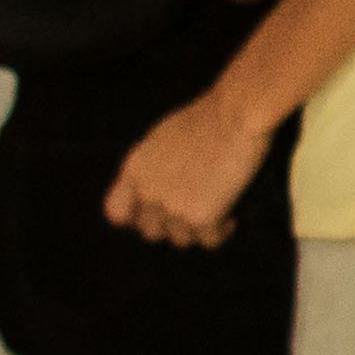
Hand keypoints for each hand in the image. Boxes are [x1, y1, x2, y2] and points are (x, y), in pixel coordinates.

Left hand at [103, 90, 273, 248]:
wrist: (238, 112)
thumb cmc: (210, 116)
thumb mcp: (164, 137)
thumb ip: (153, 166)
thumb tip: (156, 188)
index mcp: (135, 170)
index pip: (116, 213)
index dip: (135, 217)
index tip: (157, 212)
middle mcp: (147, 193)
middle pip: (151, 231)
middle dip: (172, 224)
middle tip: (196, 210)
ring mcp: (172, 207)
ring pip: (181, 239)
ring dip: (198, 229)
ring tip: (218, 211)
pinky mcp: (200, 217)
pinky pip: (209, 241)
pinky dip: (221, 233)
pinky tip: (232, 219)